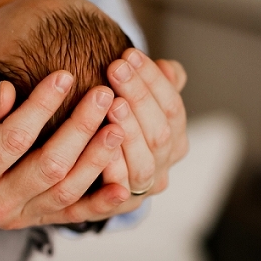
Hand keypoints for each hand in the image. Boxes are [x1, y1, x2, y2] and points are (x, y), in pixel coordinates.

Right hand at [0, 70, 129, 234]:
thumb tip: (7, 90)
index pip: (12, 139)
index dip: (41, 106)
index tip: (64, 74)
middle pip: (49, 167)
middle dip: (80, 128)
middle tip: (105, 93)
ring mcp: (18, 217)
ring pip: (66, 192)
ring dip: (97, 159)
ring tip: (121, 124)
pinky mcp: (32, 219)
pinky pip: (72, 215)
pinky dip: (100, 203)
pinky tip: (123, 185)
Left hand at [105, 49, 187, 200]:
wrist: (86, 168)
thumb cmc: (113, 121)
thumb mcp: (135, 101)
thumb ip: (155, 85)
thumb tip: (169, 68)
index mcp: (175, 138)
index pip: (172, 108)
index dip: (152, 80)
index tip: (129, 54)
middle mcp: (164, 165)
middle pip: (160, 133)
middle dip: (139, 97)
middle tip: (115, 68)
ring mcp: (144, 188)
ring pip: (144, 161)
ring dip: (130, 130)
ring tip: (112, 102)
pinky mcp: (120, 206)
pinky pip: (120, 188)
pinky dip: (113, 165)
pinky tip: (99, 139)